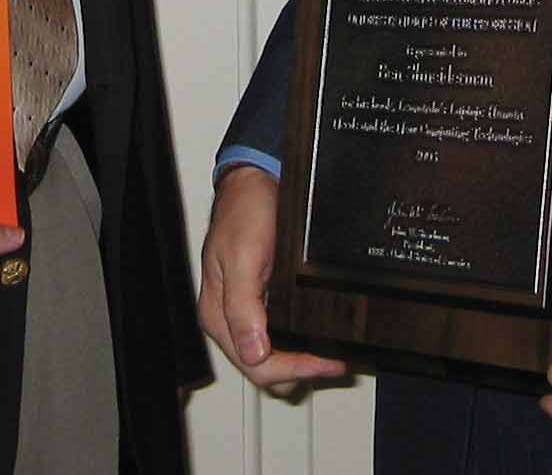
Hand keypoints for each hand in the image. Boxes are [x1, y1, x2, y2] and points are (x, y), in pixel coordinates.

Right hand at [198, 164, 345, 392]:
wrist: (256, 180)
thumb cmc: (245, 211)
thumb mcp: (242, 256)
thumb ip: (242, 305)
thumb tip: (252, 352)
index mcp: (218, 314)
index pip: (254, 365)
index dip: (292, 370)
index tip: (322, 363)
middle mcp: (229, 317)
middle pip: (264, 368)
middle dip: (300, 371)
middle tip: (333, 363)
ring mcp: (246, 310)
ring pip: (273, 356)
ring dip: (301, 360)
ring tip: (331, 355)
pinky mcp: (261, 299)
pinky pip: (280, 334)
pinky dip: (300, 342)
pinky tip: (318, 336)